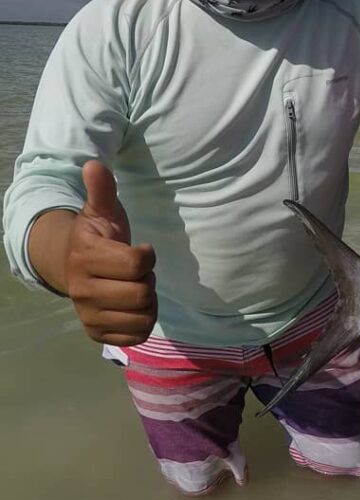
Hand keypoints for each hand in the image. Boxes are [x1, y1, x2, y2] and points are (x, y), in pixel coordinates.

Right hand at [64, 160, 156, 345]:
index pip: (138, 262)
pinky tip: (133, 307)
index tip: (140, 248)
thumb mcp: (101, 211)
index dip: (147, 254)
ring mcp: (88, 313)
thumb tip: (94, 164)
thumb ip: (102, 189)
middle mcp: (82, 289)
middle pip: (143, 292)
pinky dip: (143, 322)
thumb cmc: (97, 236)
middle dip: (148, 279)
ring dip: (148, 301)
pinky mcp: (96, 332)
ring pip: (143, 315)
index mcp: (86, 256)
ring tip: (134, 287)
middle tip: (137, 271)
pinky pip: (136, 335)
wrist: (72, 266)